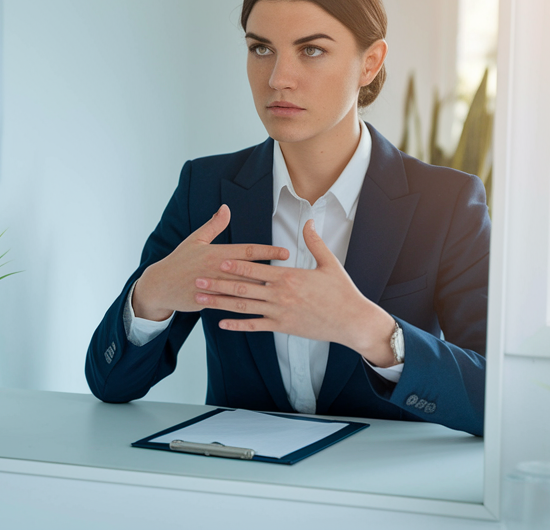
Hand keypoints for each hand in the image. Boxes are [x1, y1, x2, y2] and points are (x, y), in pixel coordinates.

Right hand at [132, 204, 289, 320]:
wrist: (160, 285)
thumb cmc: (180, 261)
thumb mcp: (195, 240)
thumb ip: (214, 225)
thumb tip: (225, 208)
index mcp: (215, 253)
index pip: (247, 251)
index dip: (267, 252)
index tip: (285, 253)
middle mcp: (216, 269)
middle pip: (249, 271)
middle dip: (272, 273)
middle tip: (293, 275)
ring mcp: (212, 287)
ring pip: (243, 290)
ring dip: (262, 290)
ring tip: (282, 292)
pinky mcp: (208, 302)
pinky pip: (230, 305)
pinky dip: (245, 306)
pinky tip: (261, 309)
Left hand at [194, 219, 397, 366]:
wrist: (352, 321)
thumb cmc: (342, 292)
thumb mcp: (329, 263)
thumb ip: (314, 242)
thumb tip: (308, 221)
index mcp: (289, 277)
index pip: (255, 268)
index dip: (234, 264)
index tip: (216, 259)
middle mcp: (280, 295)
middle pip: (242, 288)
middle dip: (218, 283)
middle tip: (196, 278)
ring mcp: (279, 313)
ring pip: (243, 307)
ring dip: (220, 303)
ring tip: (201, 299)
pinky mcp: (282, 327)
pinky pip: (255, 326)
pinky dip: (237, 325)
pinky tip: (222, 324)